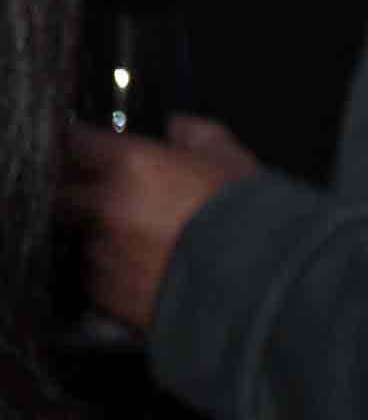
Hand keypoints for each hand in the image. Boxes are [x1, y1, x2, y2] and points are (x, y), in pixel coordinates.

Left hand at [66, 117, 255, 332]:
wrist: (251, 280)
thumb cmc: (245, 215)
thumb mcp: (229, 158)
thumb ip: (195, 134)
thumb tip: (176, 127)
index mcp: (132, 165)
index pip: (76, 143)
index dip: (77, 143)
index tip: (81, 145)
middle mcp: (105, 207)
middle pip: (64, 194)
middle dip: (79, 192)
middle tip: (110, 195)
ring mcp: (101, 252)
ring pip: (85, 237)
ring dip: (104, 235)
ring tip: (146, 241)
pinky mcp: (103, 292)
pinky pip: (99, 274)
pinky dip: (115, 269)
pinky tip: (149, 268)